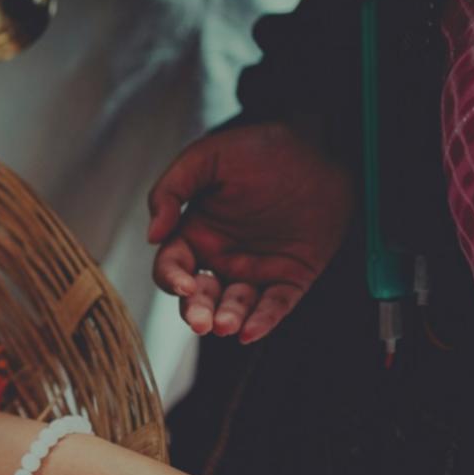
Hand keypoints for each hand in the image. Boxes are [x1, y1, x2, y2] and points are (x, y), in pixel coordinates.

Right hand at [148, 123, 352, 342]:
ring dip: (227, 319)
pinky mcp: (292, 275)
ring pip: (235, 306)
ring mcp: (256, 268)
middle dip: (196, 312)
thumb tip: (153, 233)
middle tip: (201, 322)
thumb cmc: (261, 147)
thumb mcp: (206, 157)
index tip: (183, 283)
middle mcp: (222, 256)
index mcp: (196, 232)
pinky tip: (251, 331)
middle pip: (199, 296)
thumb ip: (171, 189)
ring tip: (227, 325)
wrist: (320, 142)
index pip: (172, 266)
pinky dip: (264, 321)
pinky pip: (276, 304)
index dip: (172, 279)